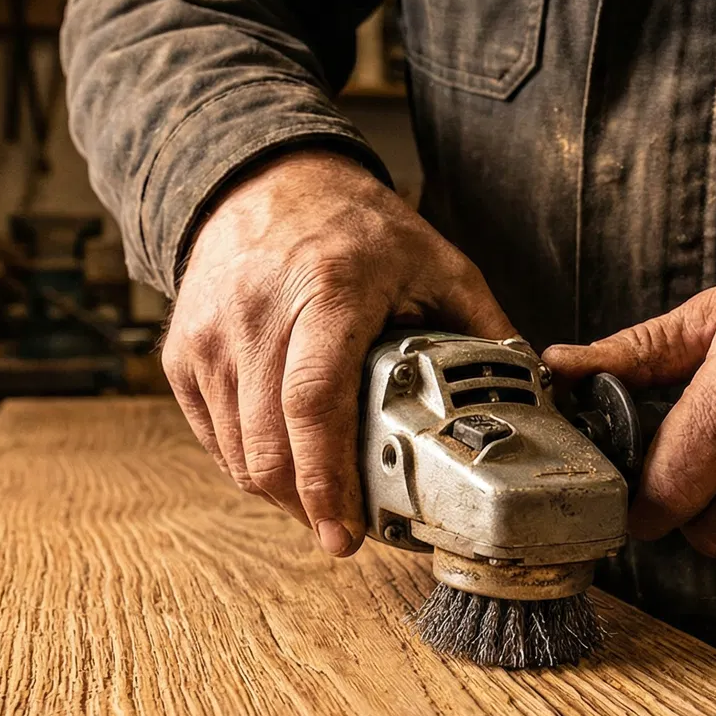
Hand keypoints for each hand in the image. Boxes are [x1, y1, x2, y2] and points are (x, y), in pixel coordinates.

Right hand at [164, 150, 515, 554]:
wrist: (263, 182)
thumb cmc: (353, 226)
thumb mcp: (435, 261)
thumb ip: (482, 327)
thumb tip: (531, 388)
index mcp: (328, 291)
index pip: (314, 403)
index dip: (326, 479)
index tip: (345, 533)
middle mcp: (258, 315)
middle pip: (269, 445)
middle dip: (307, 507)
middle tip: (344, 533)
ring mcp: (211, 336)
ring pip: (238, 453)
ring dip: (280, 492)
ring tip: (321, 498)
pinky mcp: (183, 353)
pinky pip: (214, 438)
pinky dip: (250, 464)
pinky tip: (286, 461)